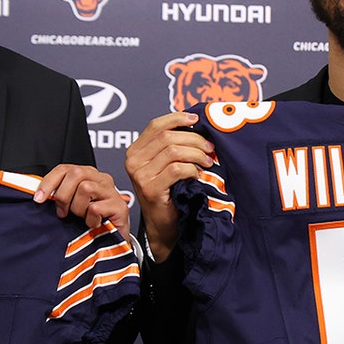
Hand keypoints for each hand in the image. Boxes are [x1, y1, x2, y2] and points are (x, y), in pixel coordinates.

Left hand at [35, 164, 129, 240]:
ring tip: (83, 218)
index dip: (49, 182)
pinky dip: (90, 220)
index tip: (39, 198)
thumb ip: (60, 195)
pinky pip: (95, 208)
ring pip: (85, 188)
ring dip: (78, 208)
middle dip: (64, 195)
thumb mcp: (72, 205)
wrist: (113, 242)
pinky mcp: (120, 206)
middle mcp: (101, 179)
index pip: (64, 169)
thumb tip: (39, 195)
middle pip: (75, 173)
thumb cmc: (90, 221)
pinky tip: (93, 224)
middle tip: (63, 212)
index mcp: (88, 175)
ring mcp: (112, 192)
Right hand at [124, 112, 213, 261]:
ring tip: (208, 162)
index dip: (177, 119)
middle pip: (167, 136)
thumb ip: (171, 145)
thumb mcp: (165, 165)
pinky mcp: (150, 189)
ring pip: (174, 151)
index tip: (196, 120)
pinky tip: (197, 176)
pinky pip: (177, 169)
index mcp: (135, 151)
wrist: (163, 225)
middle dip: (194, 139)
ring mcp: (140, 175)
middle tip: (210, 149)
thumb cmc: (168, 192)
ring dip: (197, 155)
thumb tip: (194, 124)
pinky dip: (192, 170)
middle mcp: (133, 161)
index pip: (156, 125)